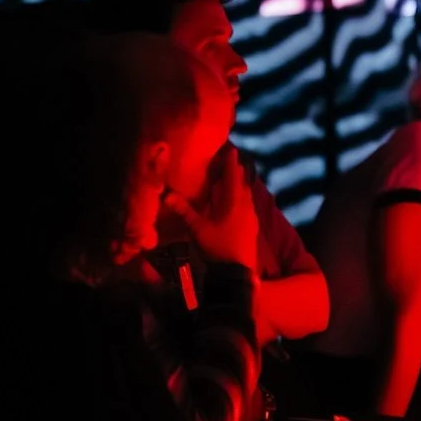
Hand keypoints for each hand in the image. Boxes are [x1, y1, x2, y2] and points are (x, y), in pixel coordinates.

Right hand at [163, 145, 258, 270]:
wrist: (238, 270)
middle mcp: (246, 205)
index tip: (232, 149)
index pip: (233, 176)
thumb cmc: (218, 246)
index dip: (232, 163)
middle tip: (231, 159)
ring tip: (233, 176)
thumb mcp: (198, 229)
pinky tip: (237, 199)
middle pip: (242, 183)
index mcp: (234, 202)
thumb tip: (167, 195)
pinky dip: (242, 196)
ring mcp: (251, 215)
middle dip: (236, 171)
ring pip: (247, 193)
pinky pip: (248, 203)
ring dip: (240, 183)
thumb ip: (184, 211)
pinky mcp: (252, 224)